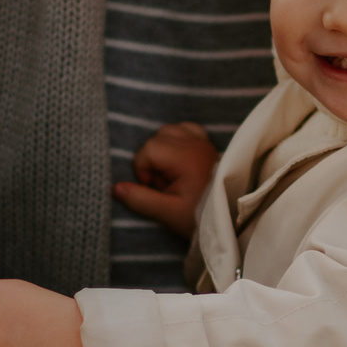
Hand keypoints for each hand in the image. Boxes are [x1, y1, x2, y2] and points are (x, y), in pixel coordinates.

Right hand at [112, 121, 217, 238]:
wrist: (230, 217)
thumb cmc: (199, 216)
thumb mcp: (168, 213)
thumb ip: (141, 199)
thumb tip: (115, 188)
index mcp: (186, 158)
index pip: (149, 149)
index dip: (143, 169)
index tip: (154, 189)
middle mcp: (195, 144)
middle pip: (158, 137)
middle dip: (153, 159)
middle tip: (164, 184)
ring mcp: (203, 142)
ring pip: (171, 130)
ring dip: (164, 148)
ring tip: (171, 173)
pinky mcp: (207, 144)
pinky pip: (187, 129)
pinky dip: (178, 140)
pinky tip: (179, 160)